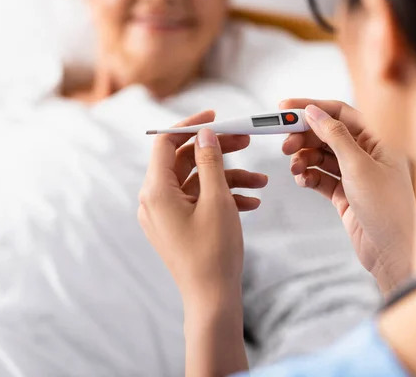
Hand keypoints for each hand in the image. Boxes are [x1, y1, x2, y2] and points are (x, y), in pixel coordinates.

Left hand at [138, 111, 267, 301]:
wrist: (212, 299)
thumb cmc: (214, 252)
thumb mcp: (217, 200)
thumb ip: (211, 161)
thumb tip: (204, 134)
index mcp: (155, 191)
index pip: (165, 142)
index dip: (191, 125)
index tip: (217, 117)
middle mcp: (154, 200)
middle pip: (184, 161)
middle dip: (217, 151)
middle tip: (246, 141)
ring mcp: (165, 214)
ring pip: (196, 182)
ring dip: (228, 178)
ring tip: (261, 182)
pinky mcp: (177, 225)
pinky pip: (198, 201)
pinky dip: (222, 197)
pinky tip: (252, 202)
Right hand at [281, 99, 415, 294]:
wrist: (392, 252)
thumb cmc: (387, 208)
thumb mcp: (358, 165)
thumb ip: (334, 136)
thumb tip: (314, 112)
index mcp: (378, 139)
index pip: (340, 113)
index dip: (312, 108)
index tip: (285, 109)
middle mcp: (367, 154)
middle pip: (327, 134)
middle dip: (303, 137)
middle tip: (284, 145)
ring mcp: (355, 174)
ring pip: (321, 156)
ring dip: (303, 159)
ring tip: (295, 169)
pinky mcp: (345, 194)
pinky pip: (320, 177)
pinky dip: (308, 176)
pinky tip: (302, 180)